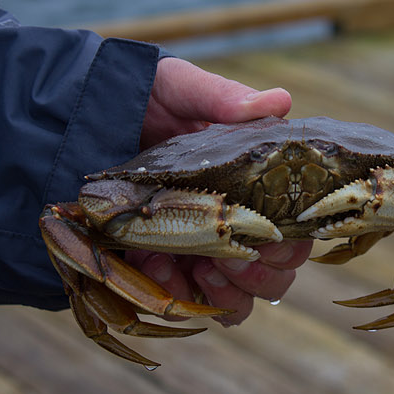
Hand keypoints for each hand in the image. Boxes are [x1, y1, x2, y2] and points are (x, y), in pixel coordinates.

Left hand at [130, 58, 311, 325]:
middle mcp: (237, 220)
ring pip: (242, 299)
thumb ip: (225, 99)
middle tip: (229, 256)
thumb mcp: (185, 89)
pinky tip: (159, 266)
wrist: (96, 110)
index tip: (266, 236)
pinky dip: (179, 294)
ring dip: (228, 294)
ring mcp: (203, 247)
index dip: (290, 243)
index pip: (297, 228)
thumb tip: (280, 101)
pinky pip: (188, 303)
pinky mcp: (167, 265)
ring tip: (201, 266)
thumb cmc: (153, 97)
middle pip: (278, 273)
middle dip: (260, 275)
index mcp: (255, 181)